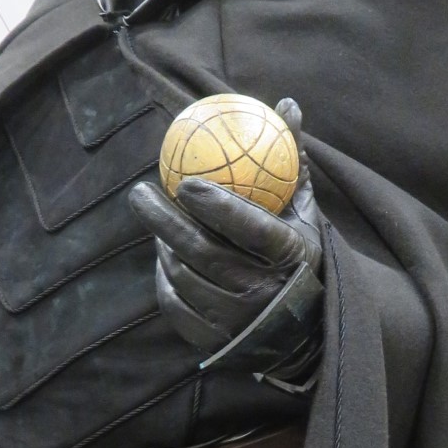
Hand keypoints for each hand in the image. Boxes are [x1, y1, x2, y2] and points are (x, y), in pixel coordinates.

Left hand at [127, 98, 322, 363]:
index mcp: (292, 257)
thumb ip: (291, 160)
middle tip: (139, 191)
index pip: (250, 228)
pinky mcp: (218, 344)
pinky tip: (161, 255)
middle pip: (204, 253)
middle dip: (164, 221)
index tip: (184, 180)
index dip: (216, 205)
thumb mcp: (302, 208)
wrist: (307, 325)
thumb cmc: (299, 249)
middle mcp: (267, 294)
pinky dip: (164, 279)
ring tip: (153, 218)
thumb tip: (286, 104)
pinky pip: (176, 306)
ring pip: (185, 278)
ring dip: (163, 246)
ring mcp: (241, 323)